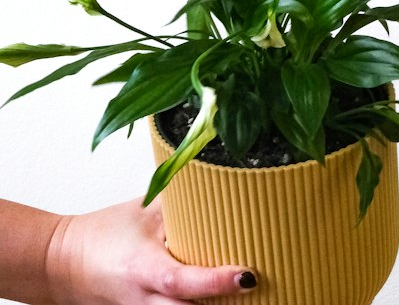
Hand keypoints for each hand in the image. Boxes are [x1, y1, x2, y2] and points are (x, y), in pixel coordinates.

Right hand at [45, 197, 255, 303]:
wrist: (65, 263)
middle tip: (259, 285)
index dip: (216, 282)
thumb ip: (185, 202)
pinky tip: (224, 295)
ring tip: (250, 292)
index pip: (182, 281)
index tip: (247, 275)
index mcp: (143, 269)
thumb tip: (225, 180)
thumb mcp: (145, 211)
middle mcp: (144, 301)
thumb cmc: (103, 235)